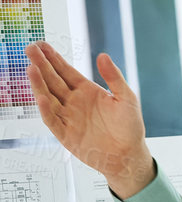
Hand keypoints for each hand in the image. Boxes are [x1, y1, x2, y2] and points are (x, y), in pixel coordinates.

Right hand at [25, 43, 154, 197]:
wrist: (129, 156)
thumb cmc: (130, 129)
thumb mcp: (127, 98)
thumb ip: (114, 78)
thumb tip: (103, 56)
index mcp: (87, 91)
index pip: (65, 71)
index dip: (53, 58)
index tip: (42, 44)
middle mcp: (74, 103)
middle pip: (53, 81)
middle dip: (41, 65)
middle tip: (30, 49)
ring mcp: (69, 118)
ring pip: (49, 98)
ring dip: (39, 84)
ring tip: (31, 69)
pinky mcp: (66, 135)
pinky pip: (53, 121)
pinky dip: (47, 110)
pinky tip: (42, 98)